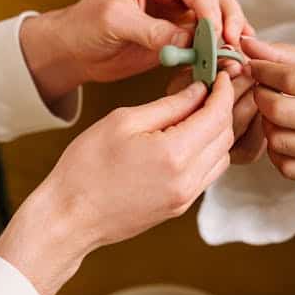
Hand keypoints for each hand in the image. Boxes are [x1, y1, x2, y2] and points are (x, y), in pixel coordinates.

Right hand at [0, 73, 234, 294]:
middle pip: (225, 136)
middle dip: (223, 108)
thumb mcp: (124, 121)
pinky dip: (208, 152)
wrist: (69, 217)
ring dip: (217, 132)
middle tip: (211, 89)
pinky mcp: (179, 207)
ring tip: (198, 112)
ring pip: (222, 156)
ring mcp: (185, 197)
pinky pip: (208, 174)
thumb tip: (199, 91)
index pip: (217, 115)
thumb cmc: (86, 167)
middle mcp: (187, 179)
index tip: (221, 76)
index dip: (223, 91)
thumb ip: (168, 105)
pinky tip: (188, 138)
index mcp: (174, 154)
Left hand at [20, 0, 252, 108]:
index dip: (209, 9)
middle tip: (232, 44)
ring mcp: (179, 11)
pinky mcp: (181, 34)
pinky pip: (207, 40)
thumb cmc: (85, 27)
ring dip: (228, 36)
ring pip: (218, 17)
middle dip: (227, 19)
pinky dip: (218, 51)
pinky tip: (228, 63)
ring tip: (236, 56)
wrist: (73, 50)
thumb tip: (188, 43)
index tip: (217, 34)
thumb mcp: (116, 24)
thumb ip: (152, 31)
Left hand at [242, 38, 294, 183]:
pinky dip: (277, 151)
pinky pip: (288, 168)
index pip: (290, 79)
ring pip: (279, 142)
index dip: (263, 70)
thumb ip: (291, 55)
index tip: (256, 66)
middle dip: (261, 97)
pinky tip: (287, 135)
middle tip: (265, 89)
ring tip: (278, 112)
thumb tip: (248, 46)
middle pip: (279, 113)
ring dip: (267, 124)